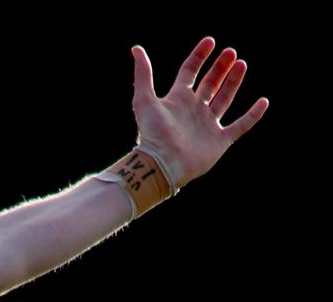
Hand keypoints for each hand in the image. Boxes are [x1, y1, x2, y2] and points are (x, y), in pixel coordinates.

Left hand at [131, 37, 267, 186]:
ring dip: (233, 82)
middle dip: (220, 67)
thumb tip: (136, 48)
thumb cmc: (153, 133)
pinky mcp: (220, 141)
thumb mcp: (144, 99)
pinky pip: (241, 125)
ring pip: (224, 99)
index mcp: (177, 100)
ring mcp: (207, 125)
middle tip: (230, 52)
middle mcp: (193, 110)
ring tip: (241, 64)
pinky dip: (253, 115)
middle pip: (209, 83)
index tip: (210, 41)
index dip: (199, 56)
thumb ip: (143, 74)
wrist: (163, 163)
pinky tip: (263, 101)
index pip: (189, 72)